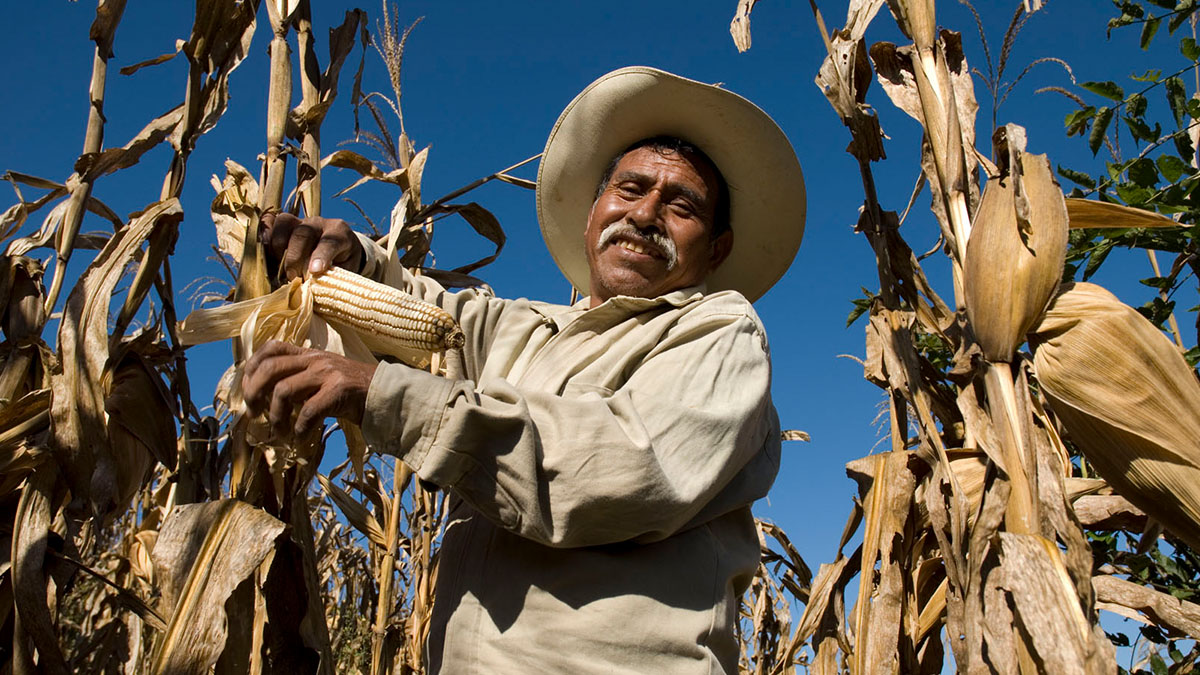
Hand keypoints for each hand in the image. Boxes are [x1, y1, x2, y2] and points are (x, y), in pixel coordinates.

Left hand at [242, 340, 376, 437]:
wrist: (386, 395)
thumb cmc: (352, 392)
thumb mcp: (323, 376)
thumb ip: (299, 378)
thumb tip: (265, 397)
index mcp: (309, 353)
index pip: (271, 348)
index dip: (251, 368)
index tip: (248, 392)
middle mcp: (316, 359)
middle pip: (269, 368)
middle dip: (253, 393)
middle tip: (254, 414)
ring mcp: (328, 373)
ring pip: (283, 391)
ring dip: (275, 417)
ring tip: (279, 432)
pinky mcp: (339, 391)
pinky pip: (308, 411)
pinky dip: (299, 429)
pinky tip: (300, 438)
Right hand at [260, 212, 364, 280]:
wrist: (338, 249)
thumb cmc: (342, 264)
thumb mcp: (345, 271)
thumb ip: (333, 276)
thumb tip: (314, 288)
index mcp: (339, 233)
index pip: (330, 242)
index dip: (321, 256)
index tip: (315, 271)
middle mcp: (319, 223)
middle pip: (303, 233)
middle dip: (295, 257)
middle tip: (294, 277)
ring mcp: (300, 221)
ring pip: (284, 224)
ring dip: (278, 247)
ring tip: (280, 268)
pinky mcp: (284, 224)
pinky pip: (270, 222)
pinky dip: (265, 235)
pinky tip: (265, 251)